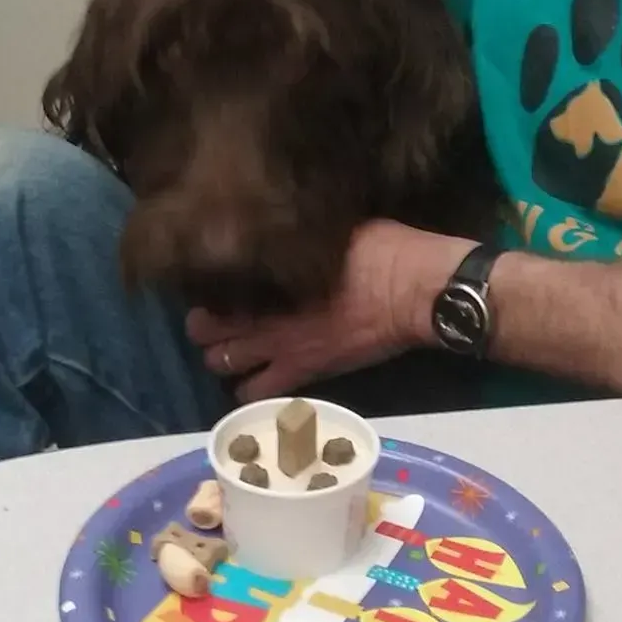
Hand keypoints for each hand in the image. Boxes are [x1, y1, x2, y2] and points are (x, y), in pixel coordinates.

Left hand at [188, 221, 474, 400]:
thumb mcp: (334, 231)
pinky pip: (260, 392)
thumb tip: (289, 229)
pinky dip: (251, 389)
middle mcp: (265, 315)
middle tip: (215, 321)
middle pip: (208, 333)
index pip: (213, 290)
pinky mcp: (307, 372)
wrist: (415, 291)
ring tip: (235, 351)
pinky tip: (257, 378)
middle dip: (206, 329)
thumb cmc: (383, 250)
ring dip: (225, 360)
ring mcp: (283, 348)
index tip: (213, 284)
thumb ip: (300, 238)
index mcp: (270, 275)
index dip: (206, 290)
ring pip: (224, 366)